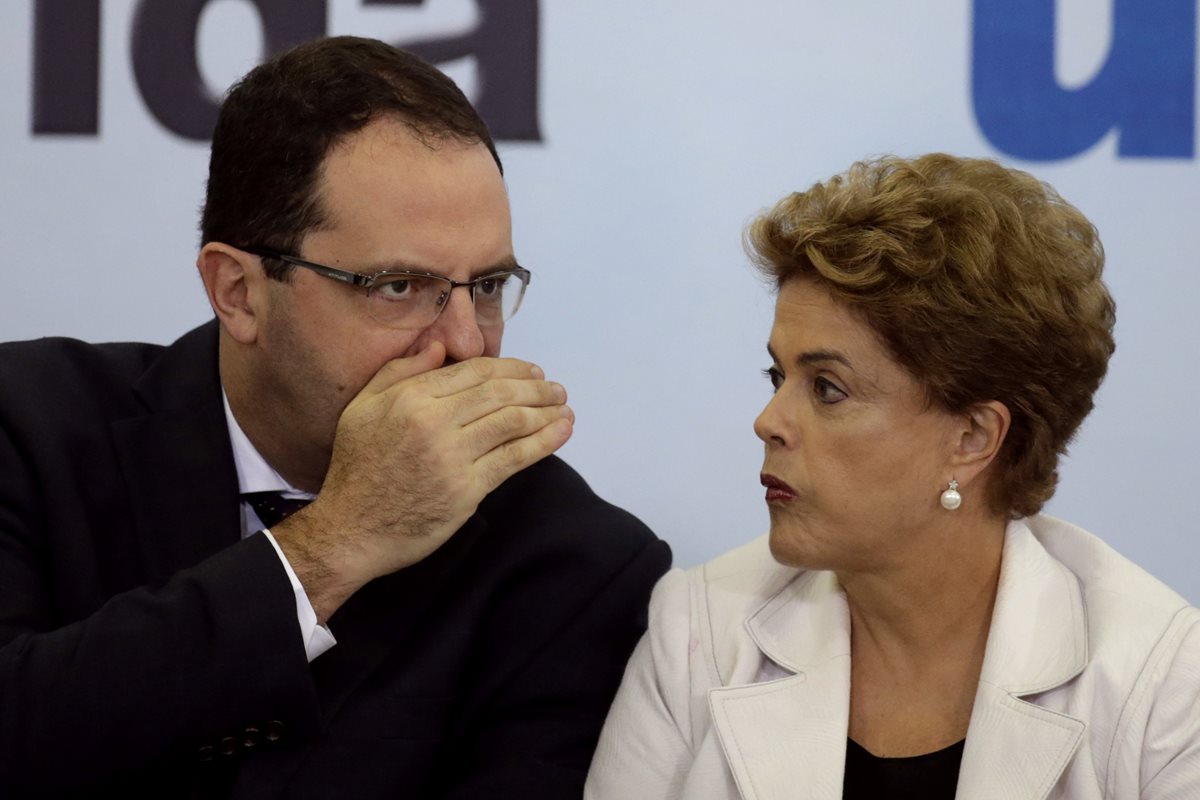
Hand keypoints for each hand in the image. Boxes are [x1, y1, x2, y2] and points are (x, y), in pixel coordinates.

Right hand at [273, 342, 572, 620]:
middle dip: (535, 387)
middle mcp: (433, 422)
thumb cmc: (356, 469)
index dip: (510, 368)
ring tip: (564, 407)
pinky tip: (560, 432)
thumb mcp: (362, 408)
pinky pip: (513, 459)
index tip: (532, 370)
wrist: (350, 530)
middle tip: (556, 388)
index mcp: (411, 397)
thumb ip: (399, 372)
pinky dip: (543, 443)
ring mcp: (452, 457)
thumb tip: (439, 346)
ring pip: (512, 422)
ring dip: (546, 412)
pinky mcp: (467, 489)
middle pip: (499, 393)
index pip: (474, 372)